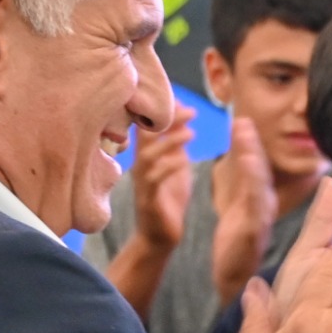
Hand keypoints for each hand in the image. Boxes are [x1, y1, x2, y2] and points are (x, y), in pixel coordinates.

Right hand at [130, 105, 196, 249]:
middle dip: (165, 118)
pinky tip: (183, 160)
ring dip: (169, 141)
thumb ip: (176, 147)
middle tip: (190, 109)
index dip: (160, 109)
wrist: (159, 238)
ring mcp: (142, 182)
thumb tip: (182, 121)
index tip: (178, 94)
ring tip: (191, 132)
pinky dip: (168, 166)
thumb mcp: (175, 168)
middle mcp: (140, 165)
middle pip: (145, 133)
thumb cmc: (167, 201)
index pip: (148, 124)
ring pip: (148, 154)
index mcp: (147, 155)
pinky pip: (155, 178)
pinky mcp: (148, 199)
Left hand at [209, 117, 278, 306]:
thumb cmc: (236, 250)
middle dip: (252, 144)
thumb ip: (243, 192)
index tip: (240, 121)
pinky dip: (253, 180)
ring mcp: (262, 218)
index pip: (254, 169)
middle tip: (242, 119)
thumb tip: (243, 165)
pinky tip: (246, 162)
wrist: (233, 283)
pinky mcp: (254, 231)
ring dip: (252, 155)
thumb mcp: (240, 216)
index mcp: (258, 202)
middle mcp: (264, 207)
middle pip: (261, 170)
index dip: (249, 145)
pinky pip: (255, 201)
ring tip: (243, 132)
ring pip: (259, 181)